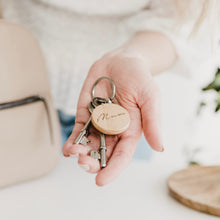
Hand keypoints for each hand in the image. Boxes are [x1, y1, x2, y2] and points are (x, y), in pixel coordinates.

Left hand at [62, 51, 163, 185]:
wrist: (122, 61)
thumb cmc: (139, 78)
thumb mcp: (150, 96)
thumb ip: (153, 121)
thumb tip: (160, 147)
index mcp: (131, 130)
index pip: (122, 155)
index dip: (113, 169)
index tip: (101, 181)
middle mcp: (114, 130)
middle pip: (103, 153)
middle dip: (92, 162)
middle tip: (84, 163)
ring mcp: (99, 123)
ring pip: (89, 144)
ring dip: (80, 152)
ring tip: (73, 153)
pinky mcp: (86, 113)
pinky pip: (79, 130)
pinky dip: (73, 140)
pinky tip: (67, 148)